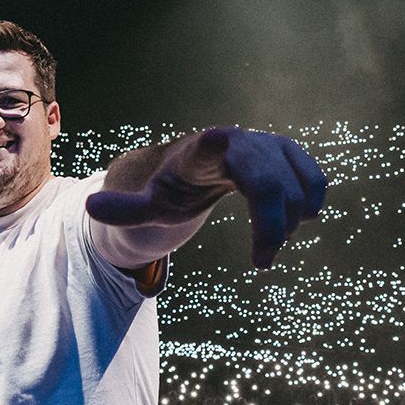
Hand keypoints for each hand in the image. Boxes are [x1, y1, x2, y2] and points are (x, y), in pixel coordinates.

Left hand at [86, 127, 326, 267]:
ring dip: (293, 220)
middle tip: (261, 263)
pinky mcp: (286, 155)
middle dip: (274, 226)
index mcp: (205, 152)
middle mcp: (242, 142)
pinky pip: (313, 177)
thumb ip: (123, 209)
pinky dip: (312, 202)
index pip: (224, 150)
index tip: (229, 174)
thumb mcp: (145, 204)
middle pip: (274, 181)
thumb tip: (91, 208)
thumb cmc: (167, 189)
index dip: (233, 165)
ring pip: (300, 182)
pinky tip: (299, 221)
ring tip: (271, 243)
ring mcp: (268, 145)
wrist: (191, 169)